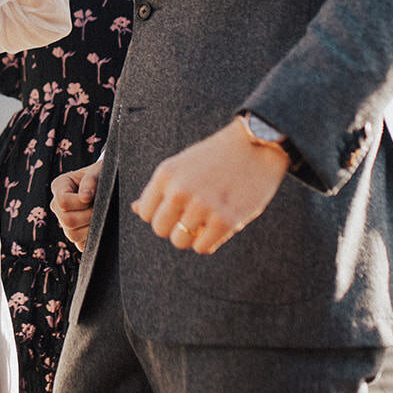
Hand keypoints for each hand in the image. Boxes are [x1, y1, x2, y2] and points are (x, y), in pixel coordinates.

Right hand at [51, 157, 101, 250]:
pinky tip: (99, 226)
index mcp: (59, 186)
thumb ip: (90, 179)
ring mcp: (64, 222)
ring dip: (91, 227)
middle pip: (67, 220)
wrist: (108, 183)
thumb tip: (85, 196)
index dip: (79, 202)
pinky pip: (81, 245)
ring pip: (72, 235)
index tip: (92, 197)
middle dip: (87, 215)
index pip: (62, 201)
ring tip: (101, 216)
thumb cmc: (101, 174)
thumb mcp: (97, 171)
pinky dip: (92, 238)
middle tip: (100, 208)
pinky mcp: (75, 234)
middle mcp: (57, 205)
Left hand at [131, 117, 289, 254]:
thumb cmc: (216, 157)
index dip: (160, 214)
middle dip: (174, 227)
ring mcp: (202, 206)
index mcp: (165, 174)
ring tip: (206, 221)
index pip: (145, 213)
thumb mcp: (181, 165)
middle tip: (191, 218)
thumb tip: (135, 209)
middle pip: (160, 229)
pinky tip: (219, 226)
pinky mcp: (224, 220)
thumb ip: (159, 188)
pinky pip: (203, 247)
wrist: (257, 145)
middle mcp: (180, 190)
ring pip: (180, 241)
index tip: (176, 209)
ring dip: (192, 236)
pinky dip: (209, 241)